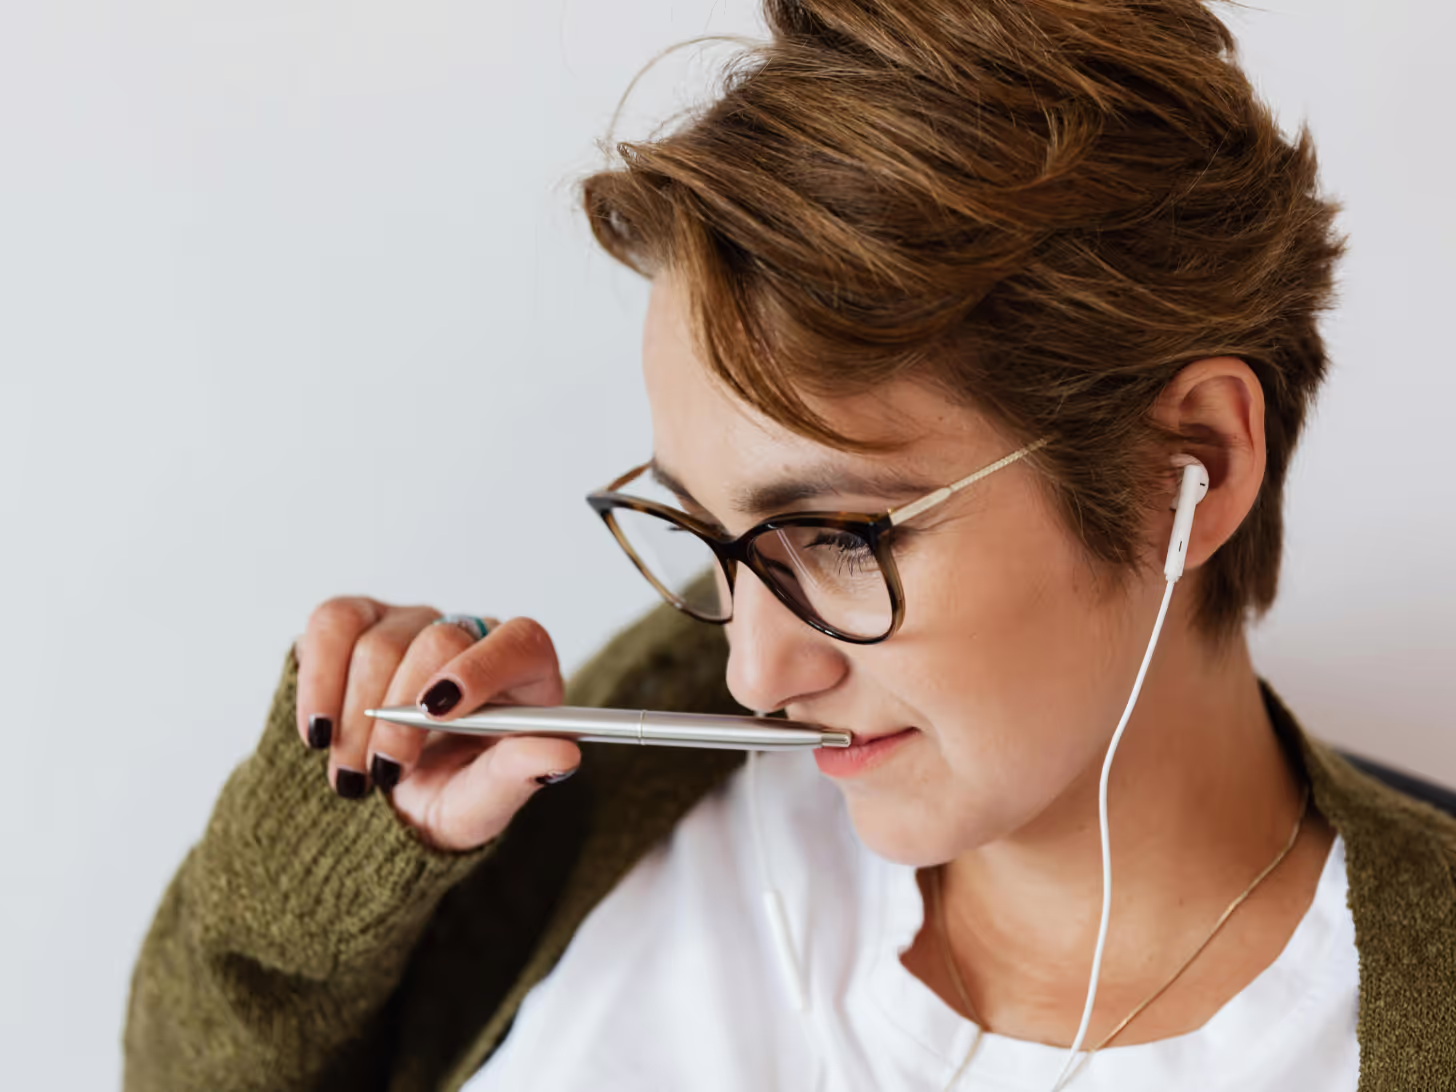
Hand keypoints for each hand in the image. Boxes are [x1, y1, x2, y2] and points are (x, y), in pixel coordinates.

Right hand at [293, 597, 579, 850]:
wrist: (390, 805)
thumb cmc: (451, 794)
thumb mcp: (482, 803)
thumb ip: (516, 777)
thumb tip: (562, 757)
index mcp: (525, 671)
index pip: (519, 641)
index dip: (479, 668)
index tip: (438, 713)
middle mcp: (471, 634)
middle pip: (438, 640)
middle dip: (401, 717)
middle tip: (383, 774)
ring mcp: (412, 623)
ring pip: (377, 642)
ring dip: (355, 717)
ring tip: (353, 775)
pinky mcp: (357, 622)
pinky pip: (330, 625)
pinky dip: (316, 682)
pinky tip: (318, 732)